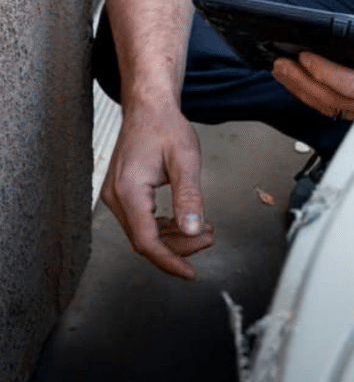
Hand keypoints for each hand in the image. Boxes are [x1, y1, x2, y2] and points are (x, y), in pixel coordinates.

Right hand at [100, 103, 213, 278]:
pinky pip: (142, 221)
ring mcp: (117, 196)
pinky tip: (186, 222)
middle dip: (179, 247)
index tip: (189, 273)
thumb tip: (194, 229)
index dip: (169, 261)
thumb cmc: (165, 127)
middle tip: (209, 239)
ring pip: (144, 232)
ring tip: (204, 230)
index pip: (146, 240)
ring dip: (174, 238)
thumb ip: (189, 197)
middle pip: (145, 240)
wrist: (148, 108)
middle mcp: (116, 197)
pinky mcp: (123, 193)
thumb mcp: (185, 160)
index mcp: (129, 191)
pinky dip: (165, 227)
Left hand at [272, 29, 353, 119]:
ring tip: (282, 71)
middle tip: (280, 63)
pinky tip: (301, 81)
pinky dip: (314, 94)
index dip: (324, 72)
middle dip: (302, 82)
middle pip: (331, 99)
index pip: (349, 85)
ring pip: (329, 106)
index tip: (305, 56)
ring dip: (303, 89)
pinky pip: (335, 105)